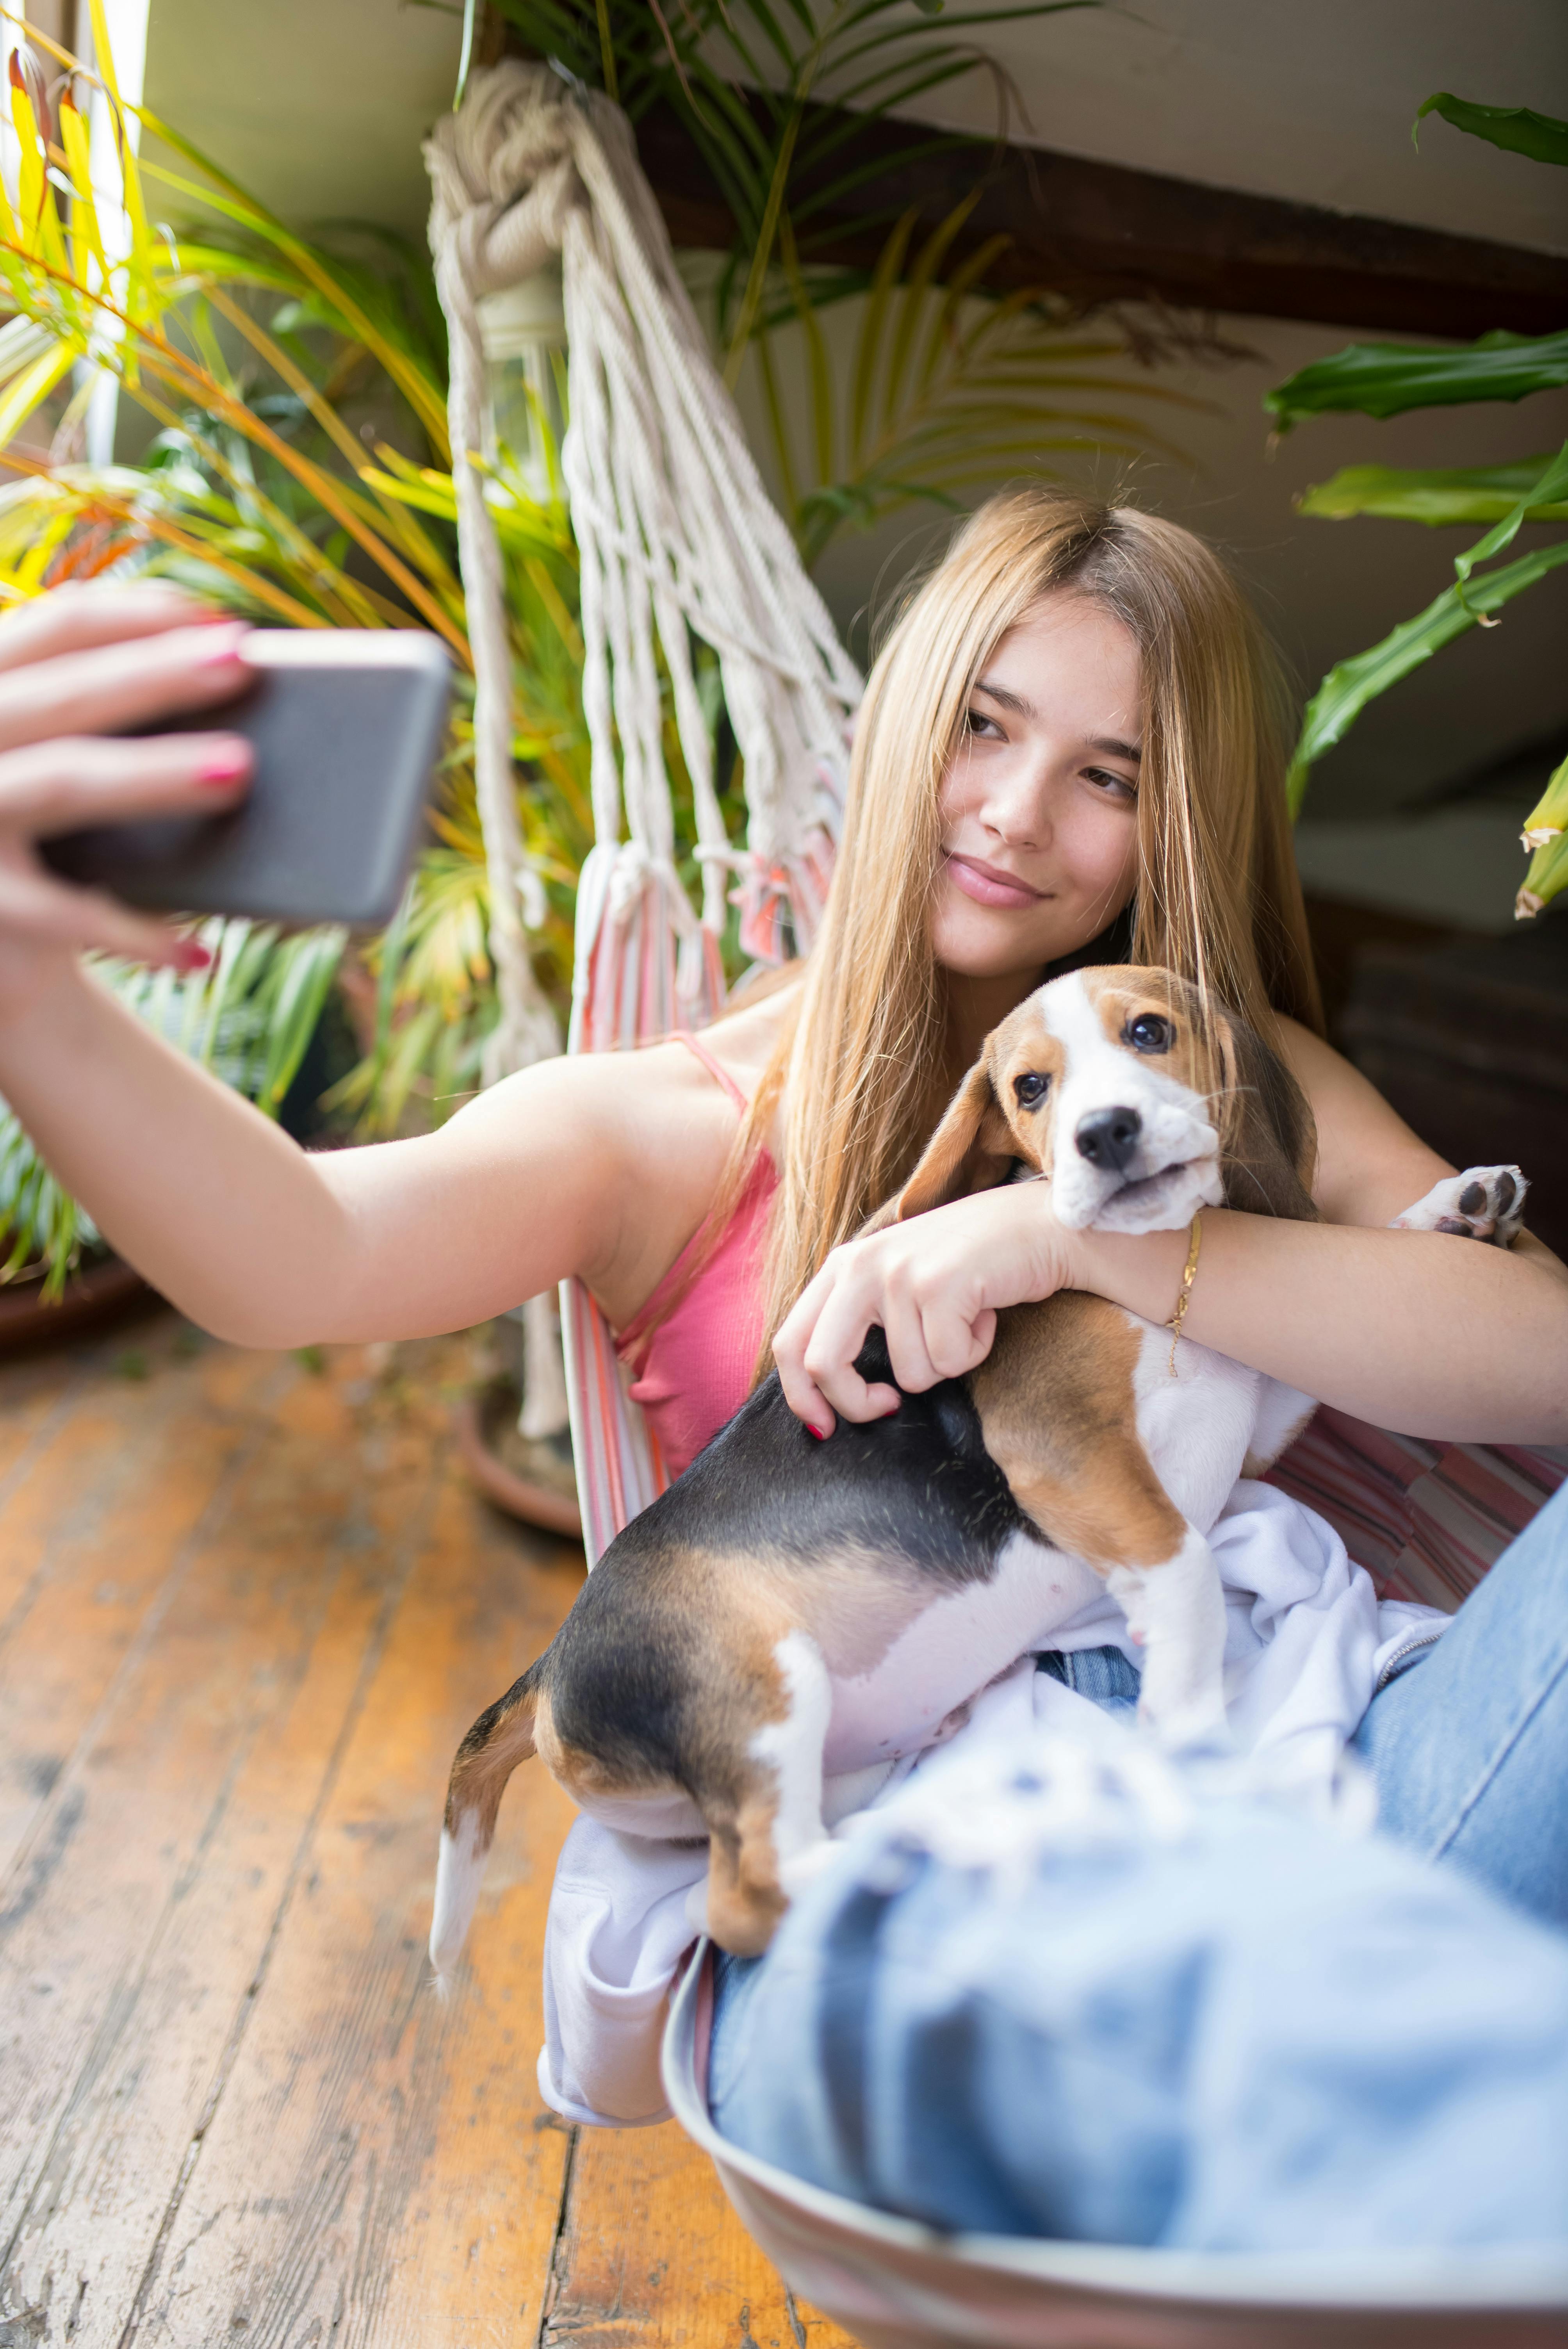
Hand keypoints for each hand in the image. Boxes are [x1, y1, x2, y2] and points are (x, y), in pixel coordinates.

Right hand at [0, 582, 255, 1016]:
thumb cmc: (39, 847)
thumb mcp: (54, 766)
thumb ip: (102, 723)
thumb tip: (230, 687)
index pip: (56, 626)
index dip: (138, 615)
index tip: (223, 621)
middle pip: (61, 695)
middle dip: (153, 674)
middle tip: (241, 660)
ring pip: (61, 782)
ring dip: (151, 774)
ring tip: (238, 770)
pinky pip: (61, 915)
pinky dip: (136, 934)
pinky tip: (202, 952)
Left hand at [772, 1180, 1082, 1433]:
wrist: (1042, 1224)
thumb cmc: (973, 1263)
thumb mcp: (900, 1282)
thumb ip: (861, 1321)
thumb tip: (829, 1397)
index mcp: (843, 1266)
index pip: (791, 1340)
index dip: (801, 1395)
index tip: (825, 1426)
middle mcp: (861, 1265)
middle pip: (824, 1364)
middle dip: (856, 1403)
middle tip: (889, 1407)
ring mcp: (899, 1274)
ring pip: (908, 1374)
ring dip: (947, 1362)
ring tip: (966, 1320)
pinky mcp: (939, 1285)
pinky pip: (948, 1362)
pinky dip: (975, 1351)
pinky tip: (986, 1314)